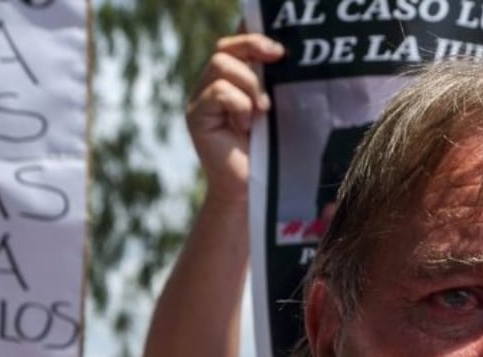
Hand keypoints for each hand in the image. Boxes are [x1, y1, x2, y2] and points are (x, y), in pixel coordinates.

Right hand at [186, 34, 285, 201]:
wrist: (256, 190)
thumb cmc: (274, 153)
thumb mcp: (280, 114)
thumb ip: (276, 87)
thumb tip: (286, 59)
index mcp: (233, 82)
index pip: (236, 45)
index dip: (254, 39)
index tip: (281, 51)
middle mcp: (212, 86)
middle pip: (226, 49)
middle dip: (254, 51)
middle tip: (277, 65)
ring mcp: (201, 100)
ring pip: (222, 65)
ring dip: (250, 85)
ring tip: (262, 112)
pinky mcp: (196, 116)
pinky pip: (219, 91)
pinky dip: (239, 105)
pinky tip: (246, 126)